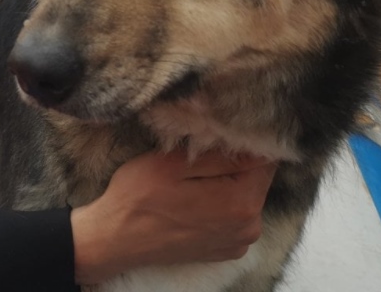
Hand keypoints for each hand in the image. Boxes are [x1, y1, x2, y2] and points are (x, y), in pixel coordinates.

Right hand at [71, 150, 276, 284]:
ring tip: (195, 173)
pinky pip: (235, 215)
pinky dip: (221, 202)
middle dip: (236, 161)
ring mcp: (238, 242)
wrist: (115, 240)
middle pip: (257, 178)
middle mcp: (249, 227)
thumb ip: (220, 155)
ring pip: (245, 195)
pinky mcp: (226, 249)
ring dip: (228, 181)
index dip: (246, 141)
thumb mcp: (174, 163)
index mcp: (241, 203)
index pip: (265, 159)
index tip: (222, 131)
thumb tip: (254, 144)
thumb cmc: (138, 197)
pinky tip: (195, 197)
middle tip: (202, 150)